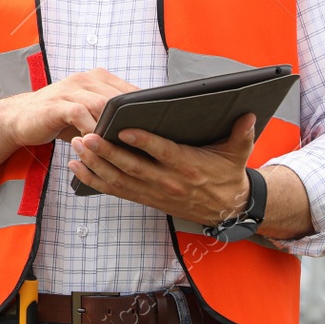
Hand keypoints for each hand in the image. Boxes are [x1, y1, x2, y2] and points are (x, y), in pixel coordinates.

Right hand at [0, 68, 139, 147]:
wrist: (21, 117)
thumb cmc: (60, 118)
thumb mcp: (89, 113)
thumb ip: (111, 115)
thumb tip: (145, 131)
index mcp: (98, 78)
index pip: (131, 91)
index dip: (145, 109)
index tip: (157, 127)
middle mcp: (86, 79)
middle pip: (120, 97)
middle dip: (133, 120)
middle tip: (144, 141)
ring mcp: (71, 89)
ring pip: (102, 104)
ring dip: (113, 126)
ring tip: (122, 144)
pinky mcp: (57, 103)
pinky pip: (80, 114)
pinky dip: (90, 129)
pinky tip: (95, 143)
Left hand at [68, 112, 256, 226]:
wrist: (227, 209)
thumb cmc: (228, 174)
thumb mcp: (238, 153)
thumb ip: (242, 133)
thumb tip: (249, 114)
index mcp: (188, 165)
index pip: (162, 152)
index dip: (142, 141)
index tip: (123, 128)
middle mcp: (168, 181)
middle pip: (132, 167)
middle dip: (106, 152)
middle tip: (85, 136)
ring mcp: (154, 192)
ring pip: (119, 180)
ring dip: (94, 165)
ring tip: (75, 147)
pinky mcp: (145, 198)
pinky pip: (115, 191)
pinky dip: (93, 181)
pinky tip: (75, 168)